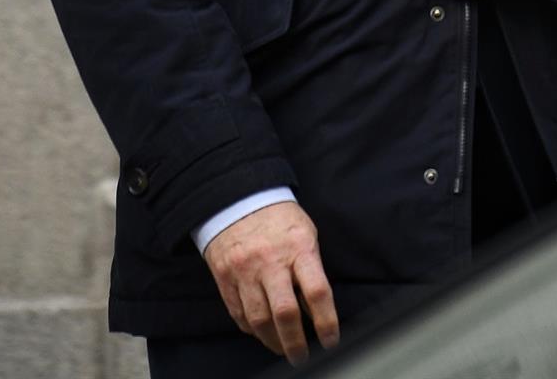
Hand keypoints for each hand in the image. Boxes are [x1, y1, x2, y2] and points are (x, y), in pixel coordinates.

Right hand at [203, 201, 338, 363]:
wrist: (238, 199)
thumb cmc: (279, 218)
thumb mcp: (305, 233)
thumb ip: (311, 268)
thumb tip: (316, 307)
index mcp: (298, 248)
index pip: (317, 291)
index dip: (326, 321)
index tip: (331, 340)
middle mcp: (270, 262)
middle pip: (284, 313)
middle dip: (295, 343)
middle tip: (302, 357)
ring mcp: (244, 272)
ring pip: (258, 320)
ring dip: (273, 341)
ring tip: (282, 349)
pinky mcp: (225, 279)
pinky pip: (239, 314)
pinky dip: (252, 329)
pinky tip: (262, 332)